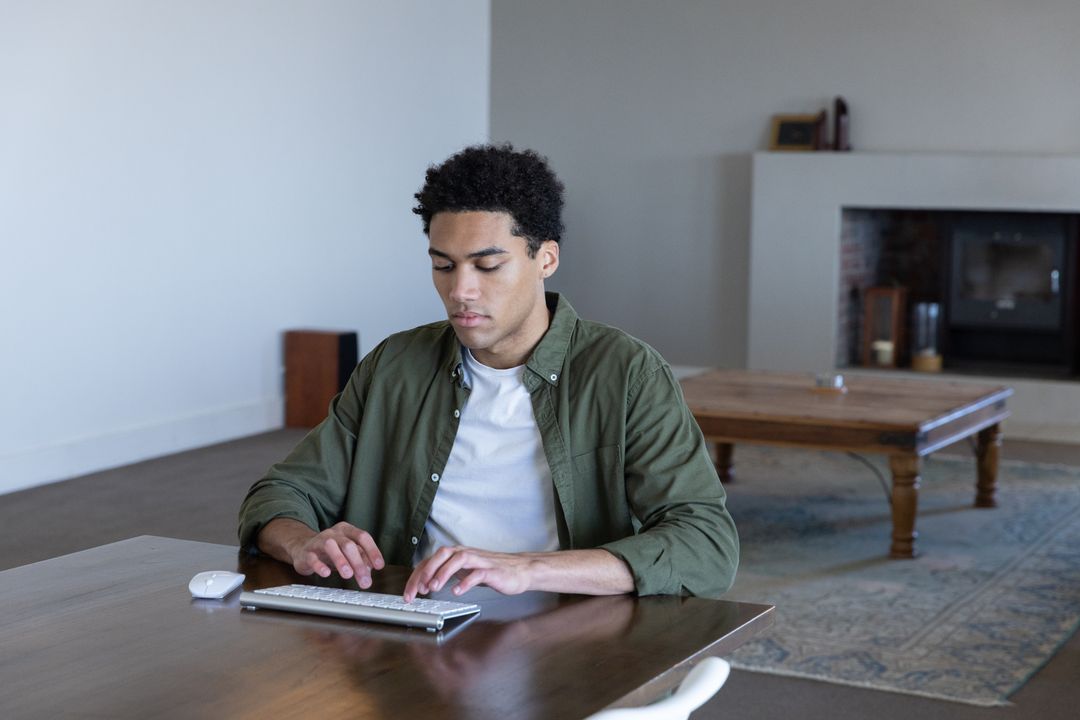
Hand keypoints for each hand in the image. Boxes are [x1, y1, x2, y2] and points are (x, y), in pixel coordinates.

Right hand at [286, 521, 385, 587]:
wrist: (303, 548)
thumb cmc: (330, 552)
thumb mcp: (348, 554)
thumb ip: (361, 559)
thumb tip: (369, 570)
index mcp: (346, 530)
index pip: (363, 537)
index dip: (372, 551)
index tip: (379, 566)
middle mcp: (333, 533)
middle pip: (348, 544)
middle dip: (358, 563)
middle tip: (364, 580)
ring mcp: (318, 541)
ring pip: (330, 546)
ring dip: (341, 561)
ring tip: (348, 575)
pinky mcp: (307, 553)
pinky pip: (312, 558)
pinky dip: (319, 566)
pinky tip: (326, 573)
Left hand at [404, 546, 532, 601]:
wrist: (520, 570)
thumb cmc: (492, 571)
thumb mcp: (465, 571)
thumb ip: (448, 573)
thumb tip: (426, 582)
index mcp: (457, 554)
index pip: (432, 560)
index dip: (418, 576)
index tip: (410, 593)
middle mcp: (466, 554)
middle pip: (442, 554)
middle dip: (427, 571)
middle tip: (418, 590)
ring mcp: (480, 561)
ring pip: (458, 559)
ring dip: (444, 573)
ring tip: (435, 588)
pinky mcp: (492, 570)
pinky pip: (478, 574)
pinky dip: (466, 582)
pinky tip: (458, 592)